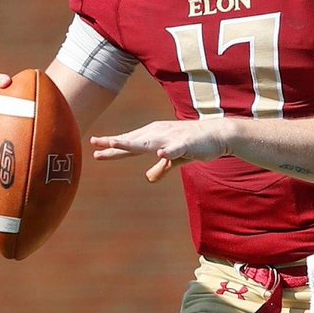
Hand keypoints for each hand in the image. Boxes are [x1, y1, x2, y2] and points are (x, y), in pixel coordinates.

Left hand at [89, 120, 229, 182]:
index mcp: (155, 137)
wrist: (218, 135)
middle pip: (133, 140)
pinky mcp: (186, 144)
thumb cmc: (195, 144)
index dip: (113, 148)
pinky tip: (159, 154)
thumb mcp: (176, 158)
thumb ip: (162, 167)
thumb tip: (149, 178)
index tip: (95, 151)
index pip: (130, 143)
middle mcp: (159, 134)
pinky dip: (167, 151)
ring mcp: (171, 138)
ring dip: (132, 142)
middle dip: (114, 142)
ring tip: (116, 144)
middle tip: (94, 143)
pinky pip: (175, 149)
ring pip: (148, 142)